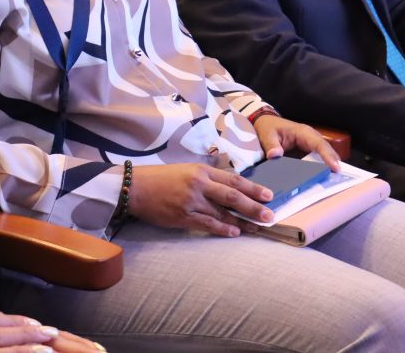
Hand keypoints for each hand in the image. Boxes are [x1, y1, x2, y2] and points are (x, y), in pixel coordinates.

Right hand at [129, 163, 273, 235]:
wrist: (135, 188)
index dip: (253, 188)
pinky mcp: (183, 216)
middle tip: (270, 214)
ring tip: (257, 228)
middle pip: (233, 196)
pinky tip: (234, 233)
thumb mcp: (186, 170)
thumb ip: (207, 178)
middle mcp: (199, 184)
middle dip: (254, 206)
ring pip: (223, 212)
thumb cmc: (161, 178)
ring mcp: (191, 201)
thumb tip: (230, 189)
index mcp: (201, 170)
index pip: (233, 179)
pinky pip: (208, 224)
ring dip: (242, 222)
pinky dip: (223, 229)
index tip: (269, 195)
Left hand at [252, 114, 341, 169]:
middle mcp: (310, 138)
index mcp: (302, 132)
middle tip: (340, 177)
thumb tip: (275, 155)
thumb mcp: (267, 135)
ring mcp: (309, 145)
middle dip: (333, 162)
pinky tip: (322, 178)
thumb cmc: (268, 127)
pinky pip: (316, 159)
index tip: (335, 167)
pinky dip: (320, 168)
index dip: (328, 155)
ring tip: (335, 180)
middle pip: (325, 150)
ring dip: (328, 166)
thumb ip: (271, 145)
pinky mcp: (306, 151)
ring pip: (323, 155)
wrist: (265, 123)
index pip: (318, 144)